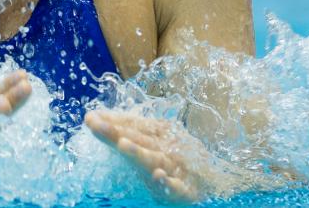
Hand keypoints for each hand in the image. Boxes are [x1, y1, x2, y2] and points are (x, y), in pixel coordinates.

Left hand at [85, 110, 231, 203]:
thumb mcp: (157, 142)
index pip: (133, 124)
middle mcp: (168, 147)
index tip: (90, 117)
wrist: (219, 181)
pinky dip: (169, 183)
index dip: (112, 120)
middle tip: (95, 123)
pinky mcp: (187, 191)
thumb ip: (132, 131)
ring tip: (123, 144)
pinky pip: (178, 188)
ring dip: (139, 153)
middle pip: (139, 138)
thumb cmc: (178, 160)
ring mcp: (178, 168)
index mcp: (160, 133)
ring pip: (156, 159)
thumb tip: (96, 118)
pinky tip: (159, 177)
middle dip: (116, 131)